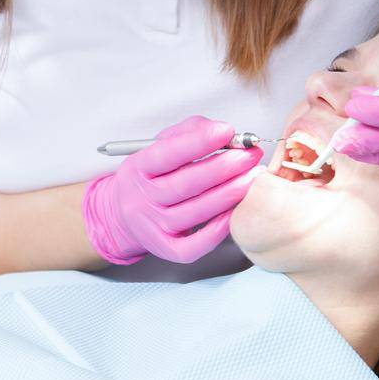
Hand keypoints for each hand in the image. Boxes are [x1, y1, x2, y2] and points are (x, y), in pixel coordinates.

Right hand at [83, 115, 261, 262]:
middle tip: (250, 155)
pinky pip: (195, 244)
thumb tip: (222, 131)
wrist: (124, 213)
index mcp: (138, 167)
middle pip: (185, 184)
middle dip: (223, 167)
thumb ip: (189, 132)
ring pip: (195, 212)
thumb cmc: (152, 174)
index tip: (227, 131)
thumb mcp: (159, 145)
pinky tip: (236, 210)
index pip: (167, 153)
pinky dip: (218, 230)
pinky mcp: (166, 248)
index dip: (199, 141)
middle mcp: (143, 198)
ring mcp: (153, 226)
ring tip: (253, 177)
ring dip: (229, 193)